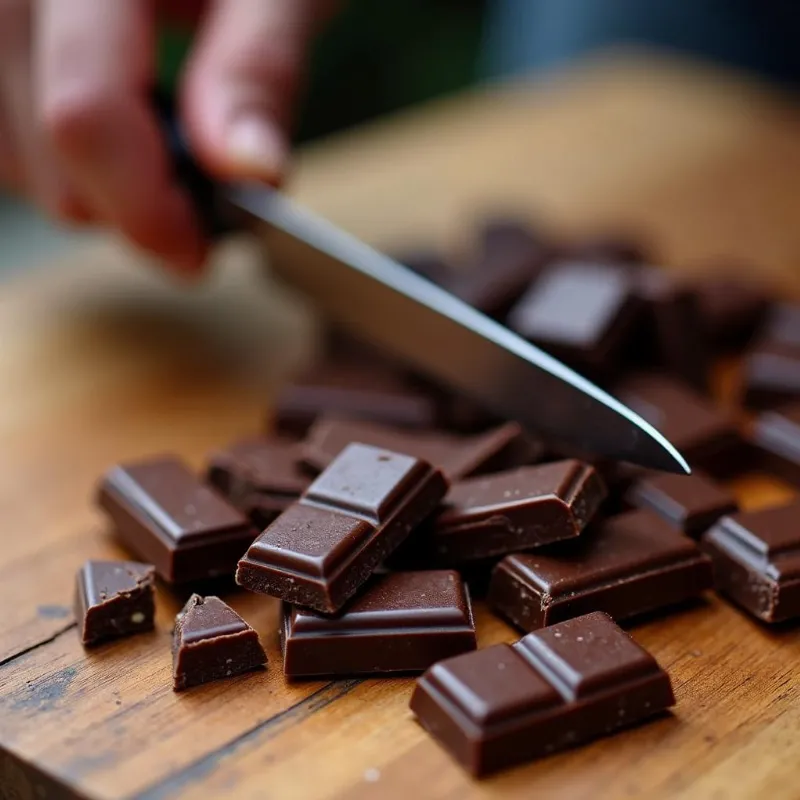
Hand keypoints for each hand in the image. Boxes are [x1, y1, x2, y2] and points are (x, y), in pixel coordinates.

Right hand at [0, 0, 336, 275]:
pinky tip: (113, 132)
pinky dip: (58, 160)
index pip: (84, 114)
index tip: (197, 254)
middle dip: (130, 206)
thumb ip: (259, 71)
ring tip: (157, 147)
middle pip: (42, 155)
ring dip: (94, 187)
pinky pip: (0, 139)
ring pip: (11, 160)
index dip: (144, 210)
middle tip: (197, 196)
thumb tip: (250, 173)